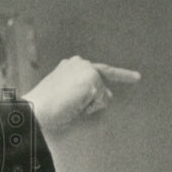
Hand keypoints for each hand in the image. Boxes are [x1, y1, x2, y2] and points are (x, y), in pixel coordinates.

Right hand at [23, 56, 139, 133]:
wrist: (35, 108)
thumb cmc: (45, 107)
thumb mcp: (65, 94)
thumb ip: (85, 92)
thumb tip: (109, 95)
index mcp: (71, 65)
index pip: (98, 70)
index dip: (119, 75)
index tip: (136, 78)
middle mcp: (80, 63)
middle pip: (103, 83)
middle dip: (105, 92)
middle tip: (132, 80)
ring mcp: (86, 70)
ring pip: (103, 95)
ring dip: (89, 106)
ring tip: (68, 105)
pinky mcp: (91, 80)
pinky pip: (101, 102)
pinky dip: (89, 108)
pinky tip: (73, 104)